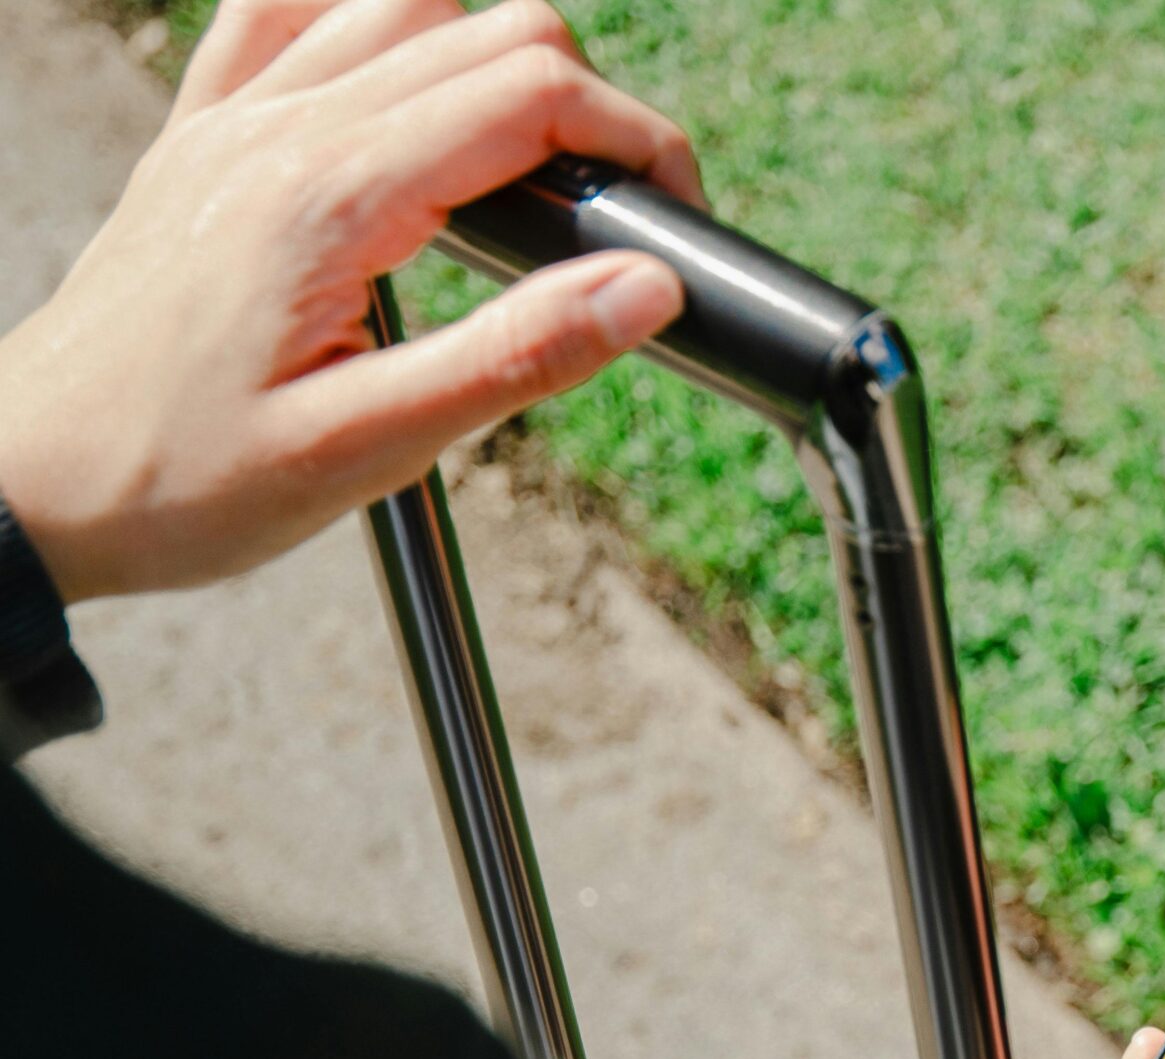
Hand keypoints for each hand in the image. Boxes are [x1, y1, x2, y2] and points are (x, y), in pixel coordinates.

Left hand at [0, 0, 699, 603]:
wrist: (20, 484)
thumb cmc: (177, 484)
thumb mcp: (366, 449)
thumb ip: (515, 357)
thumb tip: (645, 287)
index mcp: (331, 201)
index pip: (532, 95)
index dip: (636, 139)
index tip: (678, 214)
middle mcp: (280, 131)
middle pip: (490, 31)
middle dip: (588, 107)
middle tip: (616, 217)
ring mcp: (232, 121)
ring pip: (404, 3)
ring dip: (490, 59)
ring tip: (526, 172)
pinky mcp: (199, 137)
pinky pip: (287, 12)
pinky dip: (366, 21)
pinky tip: (401, 90)